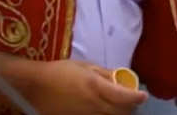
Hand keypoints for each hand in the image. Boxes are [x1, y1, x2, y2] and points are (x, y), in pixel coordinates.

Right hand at [14, 59, 146, 114]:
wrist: (34, 86)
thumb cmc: (60, 71)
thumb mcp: (85, 66)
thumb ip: (105, 74)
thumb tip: (121, 78)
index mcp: (97, 88)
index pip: (125, 97)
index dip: (137, 97)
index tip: (142, 95)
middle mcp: (94, 105)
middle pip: (122, 112)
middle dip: (131, 107)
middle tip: (131, 101)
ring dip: (118, 113)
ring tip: (118, 106)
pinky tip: (102, 110)